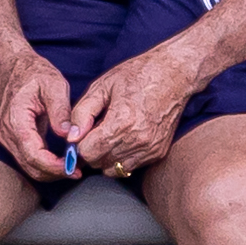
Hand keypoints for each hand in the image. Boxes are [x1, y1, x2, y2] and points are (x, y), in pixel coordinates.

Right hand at [0, 54, 78, 180]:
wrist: (13, 68)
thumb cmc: (33, 73)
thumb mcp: (53, 84)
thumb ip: (60, 110)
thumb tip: (67, 134)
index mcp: (17, 120)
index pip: (33, 154)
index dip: (53, 166)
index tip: (72, 168)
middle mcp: (8, 134)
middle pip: (30, 166)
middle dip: (54, 173)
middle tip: (77, 171)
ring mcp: (9, 138)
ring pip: (29, 166)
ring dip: (50, 171)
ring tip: (73, 167)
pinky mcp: (14, 140)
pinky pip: (29, 159)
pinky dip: (45, 164)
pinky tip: (62, 161)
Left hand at [64, 45, 201, 180]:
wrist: (174, 74)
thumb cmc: (138, 74)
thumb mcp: (102, 86)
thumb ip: (82, 112)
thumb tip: (71, 137)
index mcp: (122, 123)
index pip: (88, 153)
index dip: (79, 143)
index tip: (84, 130)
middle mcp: (138, 141)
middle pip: (99, 163)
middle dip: (92, 150)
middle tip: (96, 129)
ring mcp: (150, 149)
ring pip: (113, 170)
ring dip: (106, 156)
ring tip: (111, 133)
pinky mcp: (158, 153)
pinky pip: (130, 167)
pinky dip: (122, 157)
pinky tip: (125, 137)